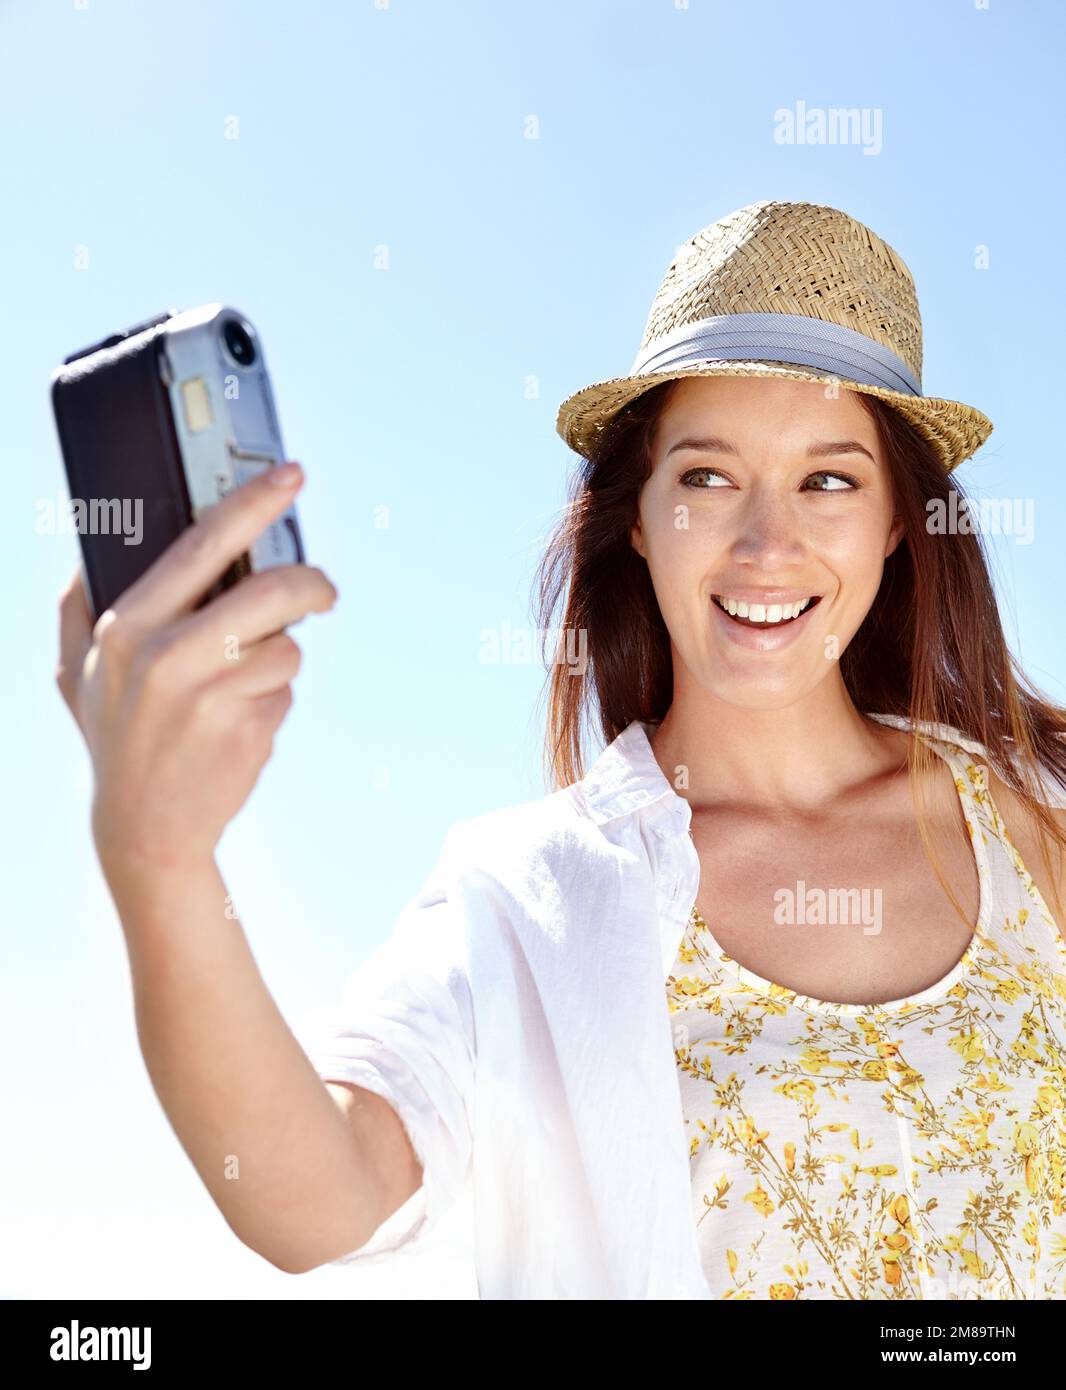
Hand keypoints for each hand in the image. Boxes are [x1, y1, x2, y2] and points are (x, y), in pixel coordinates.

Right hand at [55, 462, 336, 875]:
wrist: (145, 830)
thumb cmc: (117, 739)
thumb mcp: (75, 672)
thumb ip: (77, 608)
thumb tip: (87, 555)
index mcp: (125, 627)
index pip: (202, 544)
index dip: (253, 502)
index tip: (291, 475)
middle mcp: (168, 657)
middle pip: (272, 591)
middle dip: (310, 585)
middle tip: (321, 591)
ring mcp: (212, 696)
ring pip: (287, 648)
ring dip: (280, 659)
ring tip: (240, 686)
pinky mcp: (250, 730)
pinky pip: (287, 691)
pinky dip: (274, 699)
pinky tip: (238, 723)